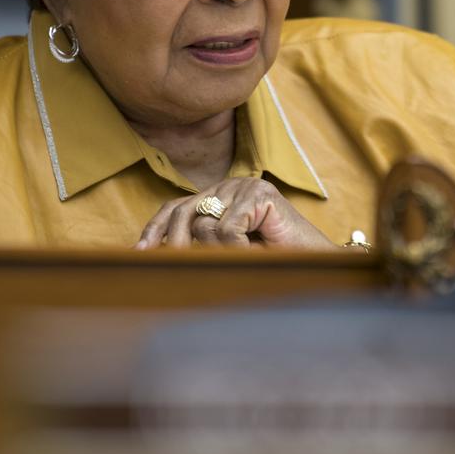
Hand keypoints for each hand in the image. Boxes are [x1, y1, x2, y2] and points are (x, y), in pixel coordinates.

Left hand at [136, 177, 338, 250]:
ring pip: (204, 224)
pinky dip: (236, 249)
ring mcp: (245, 186)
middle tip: (175, 267)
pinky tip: (253, 254)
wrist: (316, 264)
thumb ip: (200, 246)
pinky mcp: (261, 194)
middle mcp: (230, 185)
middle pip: (183, 211)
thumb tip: (155, 253)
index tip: (138, 255)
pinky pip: (227, 229)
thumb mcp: (227, 253)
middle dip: (175, 244)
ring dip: (216, 252)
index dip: (155, 229)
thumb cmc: (274, 262)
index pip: (176, 207)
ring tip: (237, 261)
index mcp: (220, 197)